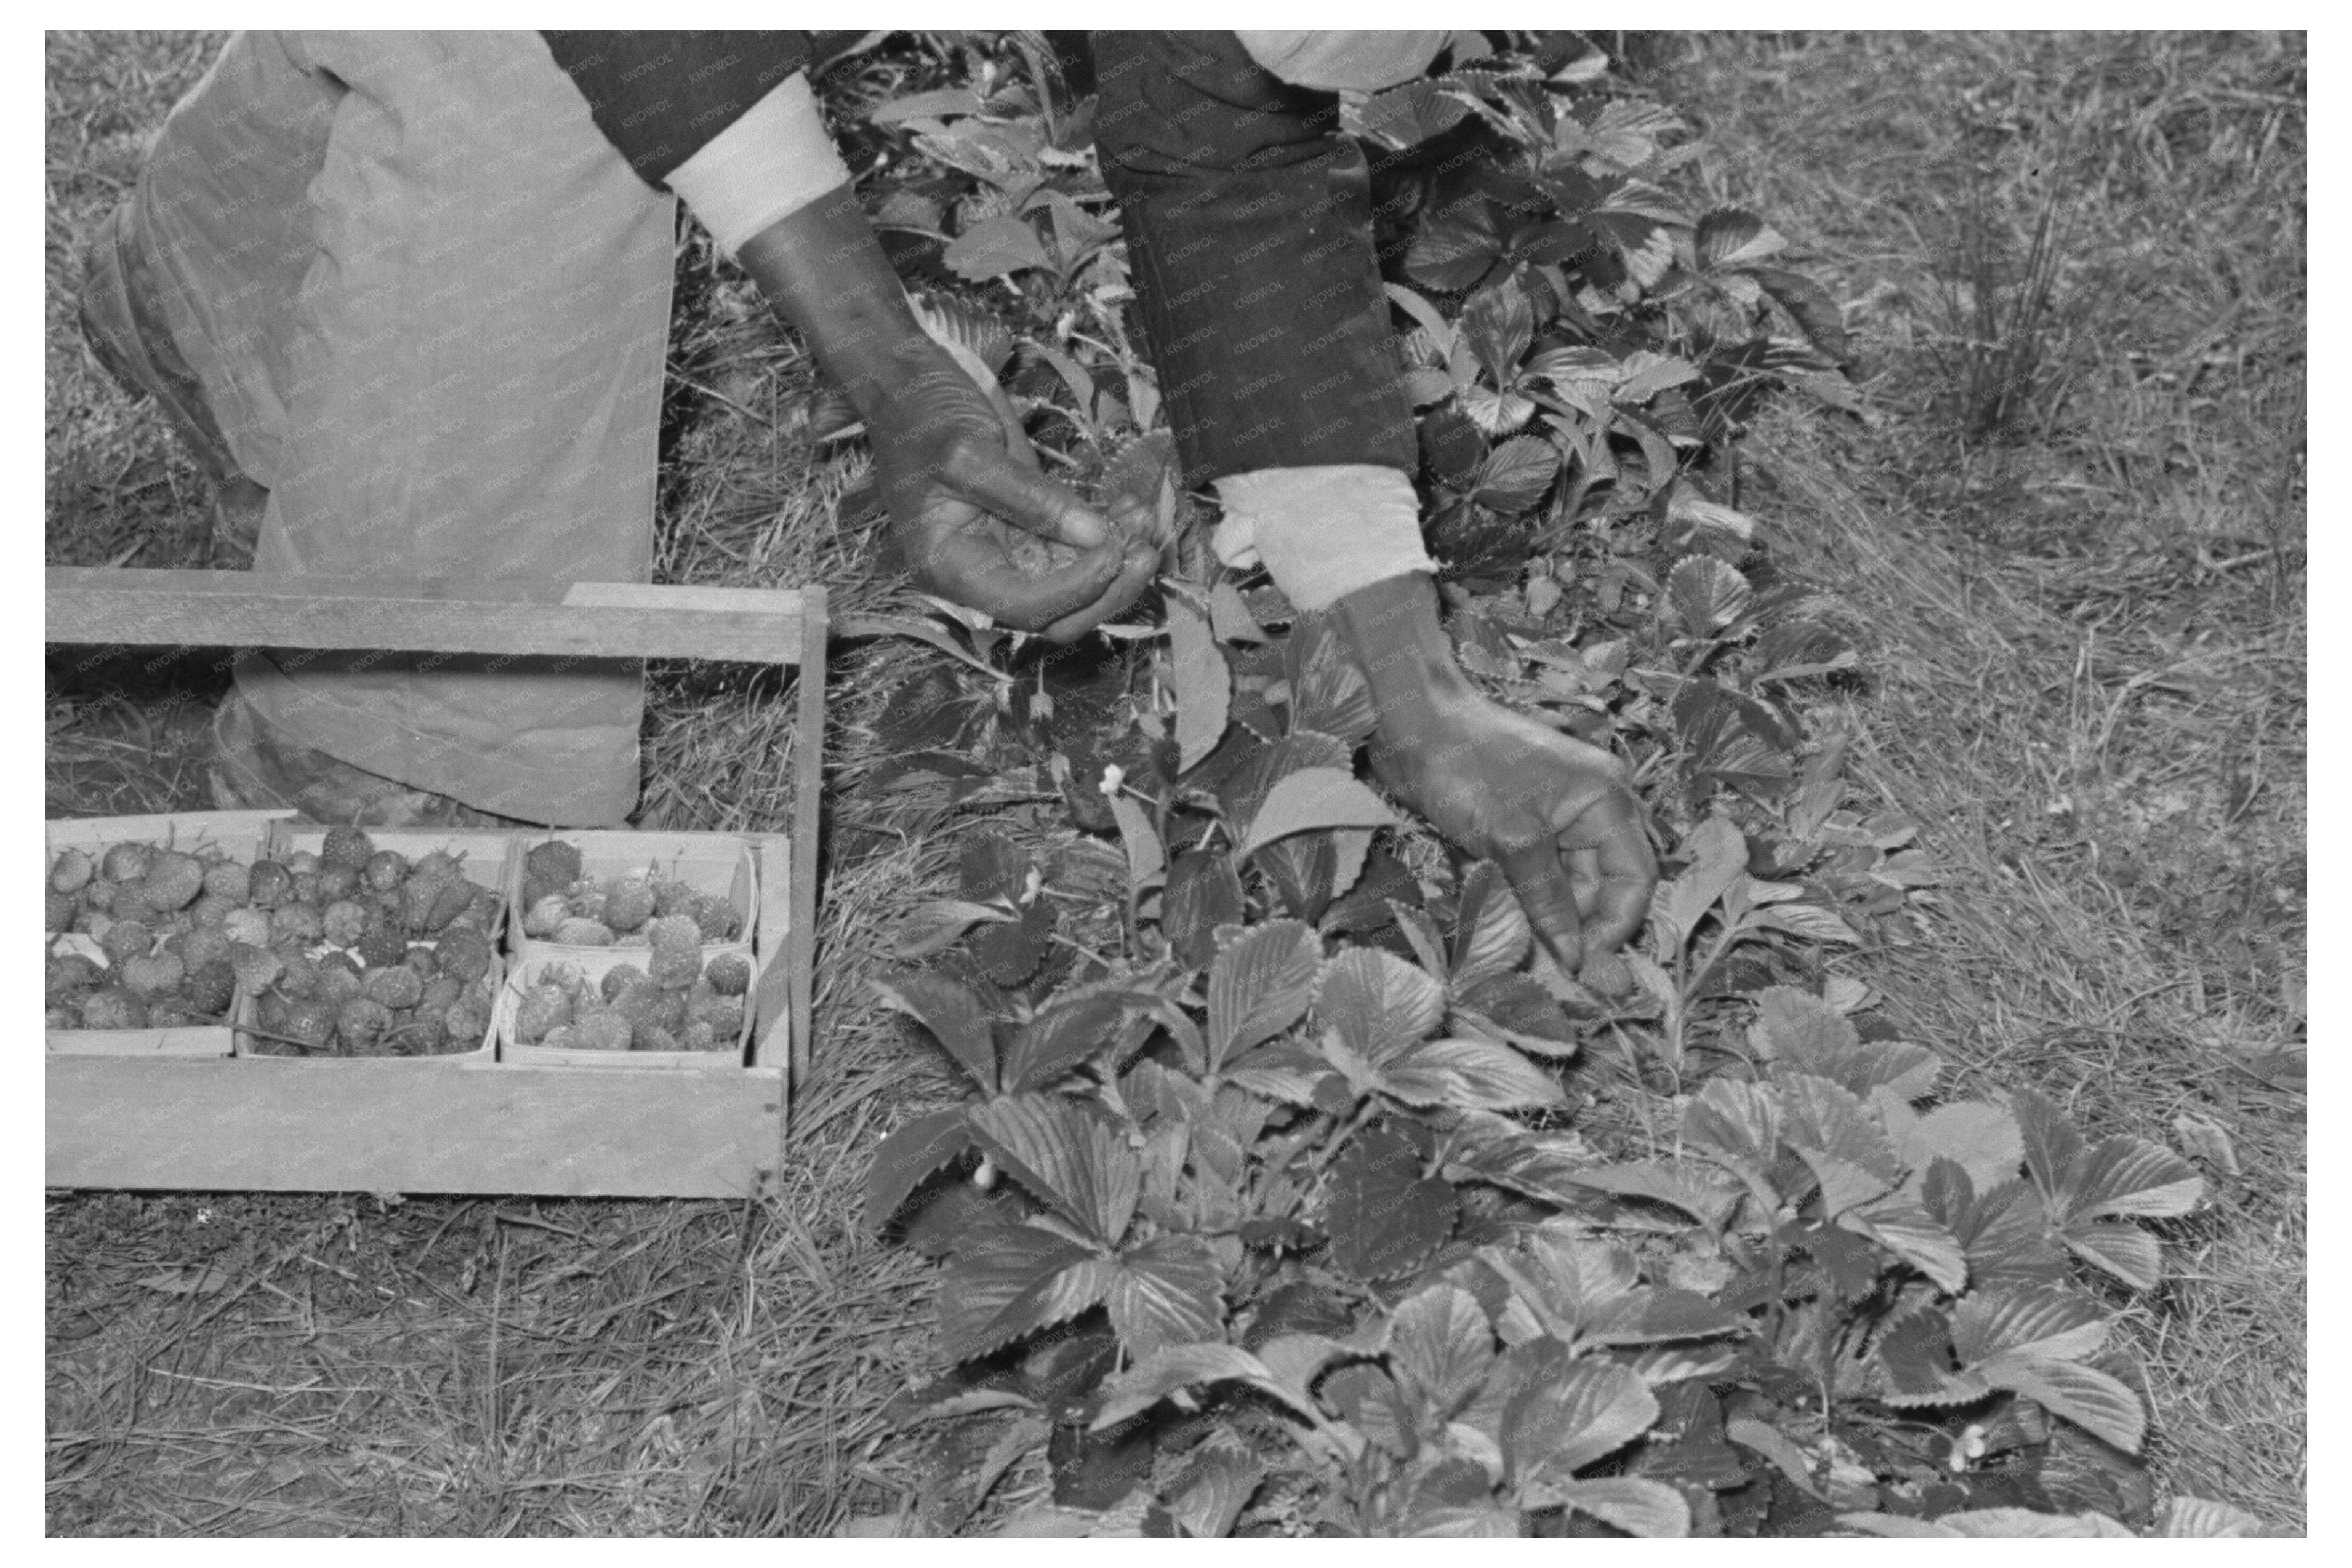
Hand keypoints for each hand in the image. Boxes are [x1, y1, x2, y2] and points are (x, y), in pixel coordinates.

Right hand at [869, 345, 1156, 641]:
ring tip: (1143, 517)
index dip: (1076, 589)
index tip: (1114, 550)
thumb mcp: (969, 452)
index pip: (1025, 607)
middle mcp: (981, 572)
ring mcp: (1009, 553)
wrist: (909, 384)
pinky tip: (1131, 506)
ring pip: (1076, 586)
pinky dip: (1109, 534)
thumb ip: (1029, 497)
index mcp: (950, 568)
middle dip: (1106, 588)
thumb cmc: (922, 415)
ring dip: (1117, 560)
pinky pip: (1077, 550)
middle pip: (1057, 614)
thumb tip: (1092, 534)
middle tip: (1145, 549)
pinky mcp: (1030, 529)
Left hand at [1335, 575, 1656, 974]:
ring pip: (1570, 883)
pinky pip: (1541, 873)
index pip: (1636, 877)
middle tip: (1550, 966)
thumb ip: (1548, 901)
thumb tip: (1573, 959)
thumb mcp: (1513, 840)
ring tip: (1524, 947)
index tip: (1584, 966)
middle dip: (1583, 925)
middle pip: (1606, 884)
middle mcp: (1593, 807)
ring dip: (1551, 915)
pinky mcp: (1525, 824)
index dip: (1617, 926)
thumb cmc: (1468, 768)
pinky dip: (1529, 898)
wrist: (1413, 724)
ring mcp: (1559, 815)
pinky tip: (1510, 921)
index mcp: (1607, 800)